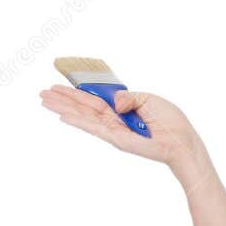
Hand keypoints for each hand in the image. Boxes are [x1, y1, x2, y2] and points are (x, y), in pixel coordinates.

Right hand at [39, 84, 203, 173]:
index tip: (60, 83)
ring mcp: (113, 130)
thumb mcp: (149, 99)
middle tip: (43, 93)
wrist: (182, 142)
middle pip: (83, 107)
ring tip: (45, 101)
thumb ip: (128, 96)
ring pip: (83, 116)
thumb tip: (113, 101)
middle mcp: (114, 120)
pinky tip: (62, 116)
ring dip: (63, 108)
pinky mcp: (117, 139)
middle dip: (63, 99)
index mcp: (122, 108)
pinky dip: (78, 122)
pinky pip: (94, 128)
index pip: (94, 98)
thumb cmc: (171, 122)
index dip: (77, 91)